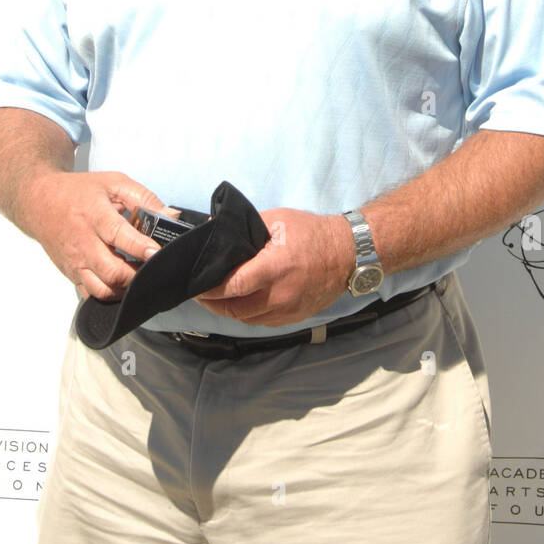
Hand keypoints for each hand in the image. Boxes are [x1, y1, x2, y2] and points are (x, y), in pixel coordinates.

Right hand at [22, 171, 176, 300]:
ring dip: (126, 288)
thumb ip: (144, 198)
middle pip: (111, 271)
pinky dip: (111, 295)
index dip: (140, 247)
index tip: (157, 252)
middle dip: (137, 275)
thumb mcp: (113, 183)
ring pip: (102, 289)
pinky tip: (124, 284)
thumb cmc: (80, 192)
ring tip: (140, 276)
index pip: (118, 235)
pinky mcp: (71, 274)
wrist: (40, 202)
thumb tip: (172, 216)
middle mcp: (83, 242)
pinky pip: (91, 295)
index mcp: (94, 214)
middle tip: (155, 269)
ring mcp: (75, 262)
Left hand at [194, 208, 354, 326]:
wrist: (347, 253)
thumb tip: (215, 232)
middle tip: (200, 294)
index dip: (209, 289)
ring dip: (229, 312)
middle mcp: (279, 295)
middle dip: (213, 304)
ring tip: (217, 300)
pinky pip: (263, 322)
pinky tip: (241, 304)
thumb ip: (244, 229)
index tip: (195, 285)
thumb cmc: (311, 233)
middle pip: (234, 309)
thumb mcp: (276, 220)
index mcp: (273, 268)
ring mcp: (288, 310)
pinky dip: (248, 315)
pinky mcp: (295, 317)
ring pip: (247, 320)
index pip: (231, 287)